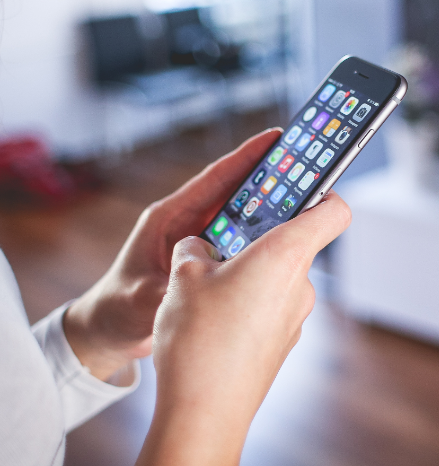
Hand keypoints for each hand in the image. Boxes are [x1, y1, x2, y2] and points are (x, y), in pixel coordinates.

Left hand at [63, 128, 282, 381]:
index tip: (274, 138)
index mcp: (169, 217)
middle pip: (233, 191)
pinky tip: (282, 237)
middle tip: (302, 165)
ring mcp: (197, 238)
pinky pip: (238, 238)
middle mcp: (186, 221)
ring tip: (303, 196)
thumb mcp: (141, 299)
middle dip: (266, 176)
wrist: (109, 328)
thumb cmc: (117, 308)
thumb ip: (172, 291)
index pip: (213, 179)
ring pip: (239, 213)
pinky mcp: (204, 256)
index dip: (244, 156)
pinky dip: (259, 233)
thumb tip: (204, 287)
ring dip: (267, 204)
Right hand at [132, 190, 350, 465]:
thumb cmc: (200, 340)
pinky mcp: (284, 340)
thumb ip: (194, 248)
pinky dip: (251, 299)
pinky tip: (218, 315)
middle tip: (227, 238)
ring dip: (252, 270)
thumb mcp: (184, 277)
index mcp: (285, 256)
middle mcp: (300, 285)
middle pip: (297, 242)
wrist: (204, 414)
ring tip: (211, 283)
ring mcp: (296, 316)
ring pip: (280, 275)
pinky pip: (272, 304)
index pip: (333, 211)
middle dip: (262, 236)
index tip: (304, 185)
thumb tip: (198, 246)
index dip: (324, 192)